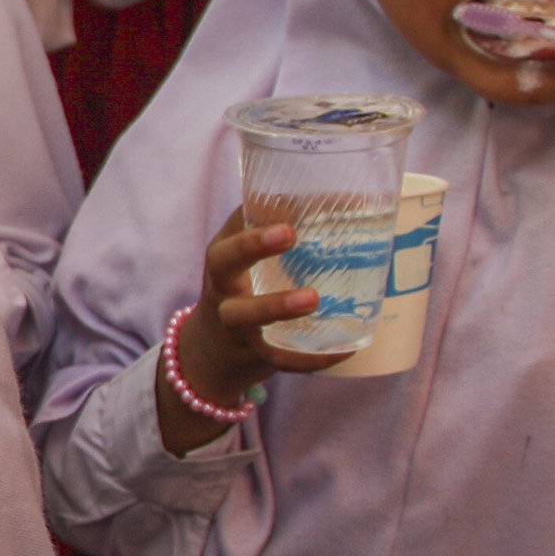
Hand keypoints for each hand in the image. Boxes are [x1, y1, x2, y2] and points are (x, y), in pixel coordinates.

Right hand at [155, 205, 348, 452]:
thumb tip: (335, 196)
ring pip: (245, 315)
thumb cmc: (237, 290)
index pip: (233, 227)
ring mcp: (233, 323)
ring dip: (276, 306)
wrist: (210, 352)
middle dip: (251, 246)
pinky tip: (344, 350)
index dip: (257, 217)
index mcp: (223, 257)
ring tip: (313, 298)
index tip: (288, 206)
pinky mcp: (252, 354)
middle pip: (223, 263)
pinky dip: (310, 359)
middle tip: (289, 233)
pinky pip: (279, 359)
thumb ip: (270, 228)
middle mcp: (222, 287)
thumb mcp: (241, 258)